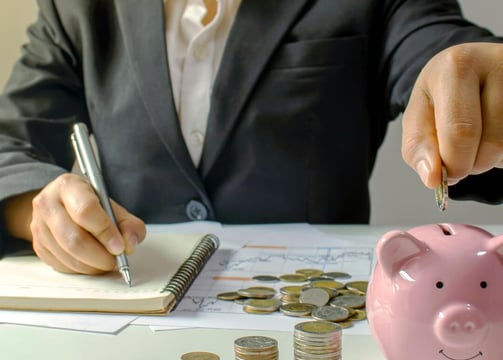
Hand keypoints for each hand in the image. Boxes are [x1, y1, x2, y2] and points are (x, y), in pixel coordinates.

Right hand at [27, 173, 145, 273]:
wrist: (62, 207)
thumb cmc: (91, 205)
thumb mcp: (113, 207)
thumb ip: (129, 224)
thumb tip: (129, 244)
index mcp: (69, 186)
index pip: (85, 211)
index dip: (105, 232)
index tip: (120, 247)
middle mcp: (48, 203)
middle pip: (74, 238)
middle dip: (100, 255)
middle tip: (116, 260)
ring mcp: (38, 226)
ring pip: (68, 255)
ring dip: (93, 266)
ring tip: (107, 262)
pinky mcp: (38, 245)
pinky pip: (62, 265)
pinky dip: (82, 269)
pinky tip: (93, 263)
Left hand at [402, 42, 502, 187]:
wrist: (473, 71)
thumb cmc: (444, 96)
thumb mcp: (419, 115)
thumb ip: (418, 147)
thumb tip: (432, 178)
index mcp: (457, 67)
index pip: (460, 130)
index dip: (454, 163)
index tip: (446, 175)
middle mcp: (497, 63)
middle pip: (492, 142)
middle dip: (473, 165)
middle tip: (461, 163)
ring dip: (491, 159)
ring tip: (478, 141)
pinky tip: (494, 135)